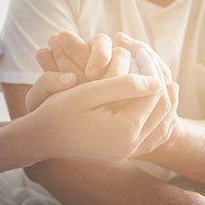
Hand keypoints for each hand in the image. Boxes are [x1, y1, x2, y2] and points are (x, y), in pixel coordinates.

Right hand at [27, 50, 168, 164]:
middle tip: (152, 61)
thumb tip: (156, 80)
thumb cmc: (58, 111)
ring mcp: (126, 153)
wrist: (40, 137)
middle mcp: (130, 147)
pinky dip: (156, 119)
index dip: (150, 69)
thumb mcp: (89, 91)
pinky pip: (150, 137)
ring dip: (164, 101)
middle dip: (160, 82)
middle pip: (162, 111)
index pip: (152, 94)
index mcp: (124, 130)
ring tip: (161, 79)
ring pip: (161, 126)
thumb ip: (125, 85)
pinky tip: (153, 103)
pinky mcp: (121, 154)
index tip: (142, 50)